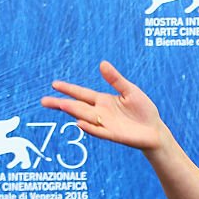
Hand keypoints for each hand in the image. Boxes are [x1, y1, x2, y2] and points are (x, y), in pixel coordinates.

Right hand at [40, 61, 165, 150]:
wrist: (154, 130)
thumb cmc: (143, 110)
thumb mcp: (130, 91)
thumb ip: (116, 80)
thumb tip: (102, 63)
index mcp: (103, 100)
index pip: (82, 94)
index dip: (69, 89)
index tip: (54, 84)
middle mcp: (100, 112)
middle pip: (77, 106)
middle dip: (61, 103)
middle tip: (43, 101)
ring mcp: (105, 124)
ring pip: (85, 117)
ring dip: (73, 112)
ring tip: (60, 105)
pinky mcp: (114, 135)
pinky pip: (99, 131)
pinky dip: (90, 128)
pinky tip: (80, 123)